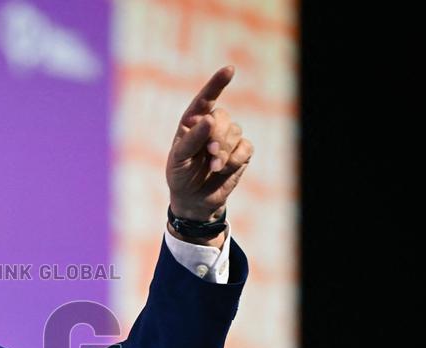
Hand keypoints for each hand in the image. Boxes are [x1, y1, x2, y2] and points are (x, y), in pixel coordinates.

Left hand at [166, 66, 252, 224]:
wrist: (193, 199)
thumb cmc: (181, 175)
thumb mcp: (179, 158)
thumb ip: (193, 138)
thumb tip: (210, 118)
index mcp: (192, 122)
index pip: (205, 99)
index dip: (217, 84)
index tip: (229, 70)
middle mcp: (211, 125)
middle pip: (222, 117)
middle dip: (217, 135)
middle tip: (210, 153)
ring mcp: (228, 138)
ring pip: (235, 131)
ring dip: (225, 151)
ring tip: (214, 167)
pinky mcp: (241, 152)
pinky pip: (246, 147)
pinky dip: (235, 159)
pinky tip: (223, 170)